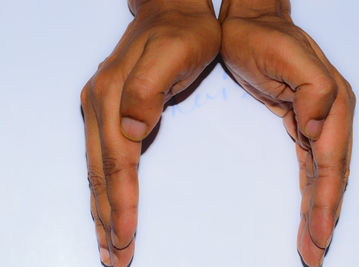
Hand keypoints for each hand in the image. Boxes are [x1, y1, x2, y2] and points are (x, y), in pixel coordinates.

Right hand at [80, 1, 219, 265]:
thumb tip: (131, 128)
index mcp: (112, 97)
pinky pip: (103, 159)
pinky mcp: (109, 111)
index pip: (117, 162)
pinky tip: (108, 203)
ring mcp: (101, 109)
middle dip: (107, 218)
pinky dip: (105, 188)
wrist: (174, 10)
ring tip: (107, 242)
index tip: (126, 236)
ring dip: (102, 209)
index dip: (121, 202)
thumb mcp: (174, 52)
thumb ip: (147, 90)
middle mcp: (99, 106)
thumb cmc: (182, 32)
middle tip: (114, 256)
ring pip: (97, 171)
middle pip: (100, 174)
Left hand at [219, 2, 354, 265]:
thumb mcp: (288, 56)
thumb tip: (318, 127)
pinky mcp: (298, 123)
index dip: (326, 201)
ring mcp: (315, 121)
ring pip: (320, 175)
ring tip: (312, 242)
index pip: (330, 163)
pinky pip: (308, 164)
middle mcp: (329, 116)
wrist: (247, 24)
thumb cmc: (262, 37)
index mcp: (332, 104)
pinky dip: (310, 190)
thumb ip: (314, 90)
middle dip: (325, 216)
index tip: (319, 234)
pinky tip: (310, 209)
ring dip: (318, 210)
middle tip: (315, 252)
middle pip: (330, 176)